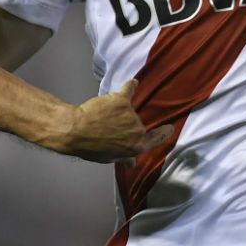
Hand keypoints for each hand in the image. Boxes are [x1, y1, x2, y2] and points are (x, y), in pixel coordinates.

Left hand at [57, 79, 172, 162]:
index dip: (163, 134)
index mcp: (136, 146)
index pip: (156, 139)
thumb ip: (123, 157)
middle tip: (108, 129)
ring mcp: (130, 113)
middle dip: (125, 126)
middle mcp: (137, 129)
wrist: (76, 130)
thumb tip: (132, 164)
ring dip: (118, 112)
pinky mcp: (120, 100)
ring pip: (128, 111)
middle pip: (136, 125)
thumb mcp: (109, 158)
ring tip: (101, 118)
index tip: (169, 129)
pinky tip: (134, 82)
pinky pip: (128, 89)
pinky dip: (131, 85)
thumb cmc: (91, 147)